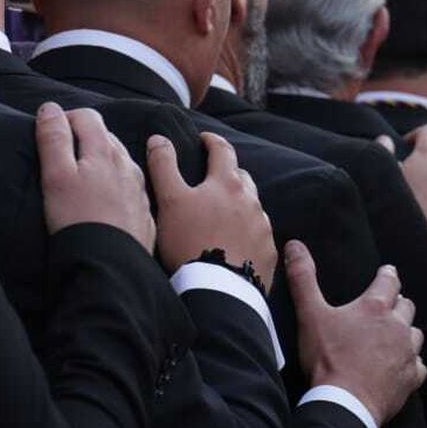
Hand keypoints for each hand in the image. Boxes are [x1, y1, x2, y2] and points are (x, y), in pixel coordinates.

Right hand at [36, 103, 154, 251]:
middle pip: (106, 137)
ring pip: (121, 162)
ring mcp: (139, 190)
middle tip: (63, 155)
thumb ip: (53, 139)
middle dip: (85, 138)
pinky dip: (117, 186)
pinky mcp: (144, 214)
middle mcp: (127, 166)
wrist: (109, 267)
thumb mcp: (56, 176)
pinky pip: (131, 189)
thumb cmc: (76, 220)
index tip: (51, 133)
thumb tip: (50, 108)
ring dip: (103, 161)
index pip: (87, 117)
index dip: (66, 118)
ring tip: (84, 177)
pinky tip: (106, 201)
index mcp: (104, 152)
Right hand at [149, 131, 276, 291]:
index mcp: (227, 183)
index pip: (223, 150)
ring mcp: (262, 228)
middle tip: (213, 179)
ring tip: (222, 216)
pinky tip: (235, 244)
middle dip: (228, 174)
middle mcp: (250, 201)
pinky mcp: (268, 253)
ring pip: (252, 207)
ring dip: (239, 205)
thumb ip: (163, 165)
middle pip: (242, 178)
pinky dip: (247, 233)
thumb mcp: (169, 200)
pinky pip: (259, 235)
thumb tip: (158, 138)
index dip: (212, 142)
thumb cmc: (190, 242)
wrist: (217, 289)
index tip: (205, 139)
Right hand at [287, 242, 426, 424]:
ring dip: (405, 332)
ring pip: (415, 334)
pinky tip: (400, 365)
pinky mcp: (411, 378)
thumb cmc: (326, 357)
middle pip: (406, 306)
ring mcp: (407, 353)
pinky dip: (410, 362)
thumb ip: (303, 277)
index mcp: (374, 307)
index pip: (389, 281)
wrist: (344, 403)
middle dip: (398, 303)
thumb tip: (294, 244)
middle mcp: (397, 326)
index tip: (387, 272)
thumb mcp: (310, 314)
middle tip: (387, 306)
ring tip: (393, 335)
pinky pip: (418, 365)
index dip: (388, 275)